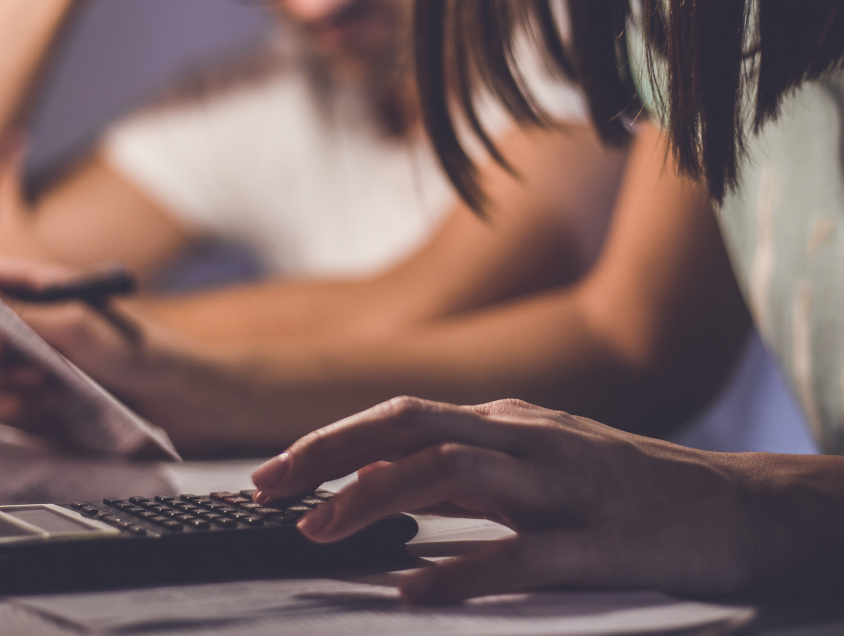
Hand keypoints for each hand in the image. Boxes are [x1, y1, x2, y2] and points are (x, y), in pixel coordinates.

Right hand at [0, 258, 245, 452]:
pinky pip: (6, 415)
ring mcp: (38, 374)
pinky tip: (54, 411)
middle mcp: (36, 332)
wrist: (188, 410)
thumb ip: (19, 314)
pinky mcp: (43, 414)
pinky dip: (23, 414)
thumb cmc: (145, 353)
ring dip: (10, 385)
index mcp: (45, 295)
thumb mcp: (78, 326)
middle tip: (4, 358)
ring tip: (52, 387)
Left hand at [250, 396, 843, 602]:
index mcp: (507, 421)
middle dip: (331, 453)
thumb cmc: (627, 487)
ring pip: (453, 474)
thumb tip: (387, 486)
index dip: (331, 441)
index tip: (274, 475)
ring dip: (376, 500)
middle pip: (410, 428)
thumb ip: (471, 463)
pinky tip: (412, 589)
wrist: (736, 508)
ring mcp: (561, 486)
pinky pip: (518, 554)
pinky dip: (458, 570)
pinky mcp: (598, 542)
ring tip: (321, 532)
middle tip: (269, 490)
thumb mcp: (540, 456)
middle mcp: (525, 439)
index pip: (400, 416)